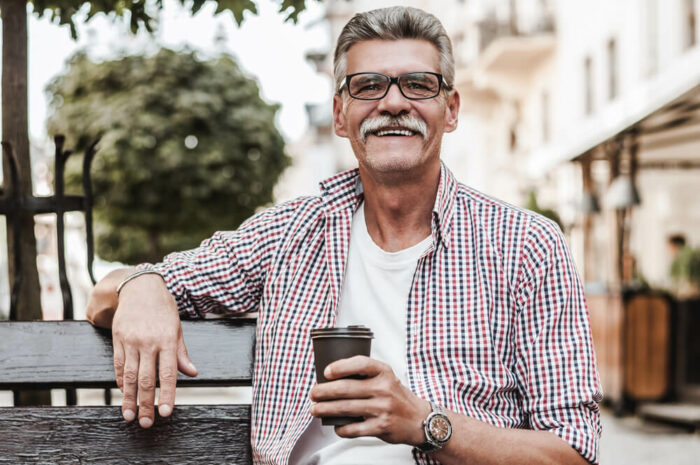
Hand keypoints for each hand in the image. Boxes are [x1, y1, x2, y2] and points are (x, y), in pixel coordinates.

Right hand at [111, 274, 197, 427]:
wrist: (139, 287)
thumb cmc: (163, 309)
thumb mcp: (177, 328)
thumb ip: (181, 353)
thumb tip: (193, 373)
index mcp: (167, 340)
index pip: (168, 374)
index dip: (167, 395)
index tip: (166, 413)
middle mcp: (148, 342)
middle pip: (147, 379)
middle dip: (147, 404)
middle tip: (147, 423)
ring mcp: (131, 341)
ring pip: (130, 376)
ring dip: (130, 399)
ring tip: (130, 416)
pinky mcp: (118, 339)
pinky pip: (119, 365)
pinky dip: (121, 382)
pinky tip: (124, 394)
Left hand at [309, 356, 430, 444]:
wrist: (418, 418)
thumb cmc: (396, 395)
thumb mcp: (386, 377)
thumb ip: (364, 374)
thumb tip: (331, 378)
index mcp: (384, 372)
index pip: (360, 363)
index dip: (340, 366)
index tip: (326, 372)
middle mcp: (384, 388)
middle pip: (346, 388)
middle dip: (324, 391)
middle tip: (313, 393)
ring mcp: (382, 408)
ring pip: (346, 408)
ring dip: (326, 409)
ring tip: (315, 409)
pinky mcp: (380, 427)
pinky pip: (354, 428)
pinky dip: (341, 428)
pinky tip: (335, 425)